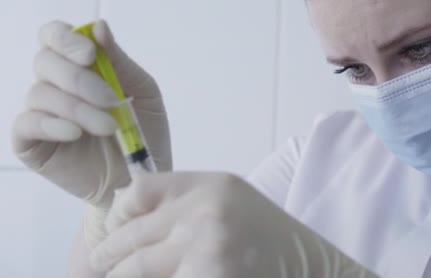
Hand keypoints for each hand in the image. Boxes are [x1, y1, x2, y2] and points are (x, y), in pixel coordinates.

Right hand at [11, 20, 171, 245]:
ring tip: (109, 127)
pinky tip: (75, 134)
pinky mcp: (31, 143)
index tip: (90, 55)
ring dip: (78, 108)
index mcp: (79, 66)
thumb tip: (98, 26)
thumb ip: (119, 61)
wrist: (140, 178)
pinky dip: (52, 125)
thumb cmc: (144, 131)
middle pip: (44, 61)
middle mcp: (55, 85)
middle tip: (112, 101)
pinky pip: (27, 123)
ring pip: (40, 93)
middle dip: (80, 80)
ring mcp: (41, 113)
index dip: (66, 39)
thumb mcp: (142, 92)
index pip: (54, 36)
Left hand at [91, 172, 378, 277]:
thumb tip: (124, 214)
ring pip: (133, 270)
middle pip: (128, 235)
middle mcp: (205, 212)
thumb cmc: (267, 238)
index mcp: (210, 185)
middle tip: (98, 266)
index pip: (139, 190)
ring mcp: (206, 250)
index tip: (111, 231)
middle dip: (106, 257)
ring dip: (121, 277)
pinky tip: (167, 277)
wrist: (310, 269)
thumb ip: (184, 201)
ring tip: (114, 277)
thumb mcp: (230, 202)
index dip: (117, 214)